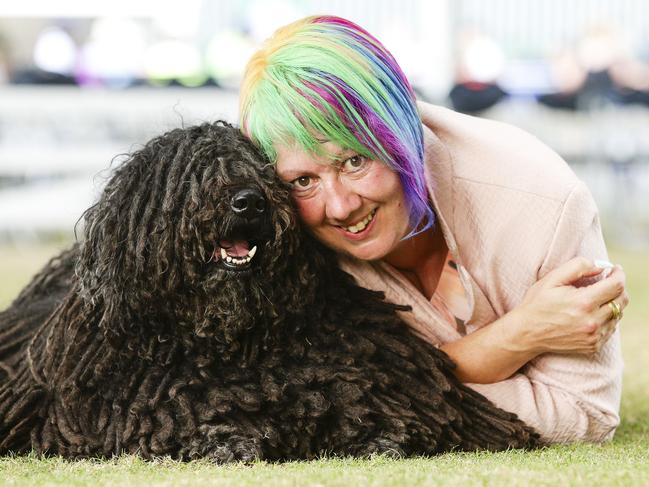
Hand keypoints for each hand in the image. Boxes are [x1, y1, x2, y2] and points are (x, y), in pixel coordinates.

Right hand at [505, 257, 628, 355]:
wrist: (526, 333)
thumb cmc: (537, 303)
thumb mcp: (552, 279)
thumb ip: (577, 267)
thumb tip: (601, 266)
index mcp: (583, 302)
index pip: (616, 285)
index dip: (618, 273)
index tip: (615, 269)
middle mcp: (592, 321)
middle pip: (622, 300)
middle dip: (618, 287)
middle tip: (607, 282)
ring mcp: (593, 336)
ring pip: (618, 315)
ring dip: (612, 303)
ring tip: (596, 298)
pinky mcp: (593, 346)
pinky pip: (611, 328)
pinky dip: (606, 318)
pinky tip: (592, 313)